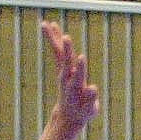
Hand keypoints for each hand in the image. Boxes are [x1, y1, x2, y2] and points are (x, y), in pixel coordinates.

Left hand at [40, 20, 99, 135]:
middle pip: (66, 62)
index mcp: (76, 88)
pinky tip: (52, 25)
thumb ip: (91, 99)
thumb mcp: (90, 110)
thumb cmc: (83, 113)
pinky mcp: (62, 67)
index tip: (82, 57)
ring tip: (48, 24)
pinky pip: (57, 50)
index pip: (78, 76)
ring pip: (58, 53)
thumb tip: (93, 88)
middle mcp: (67, 78)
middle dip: (67, 51)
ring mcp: (63, 71)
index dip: (80, 68)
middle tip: (66, 37)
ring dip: (54, 39)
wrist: (68, 116)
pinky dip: (55, 38)